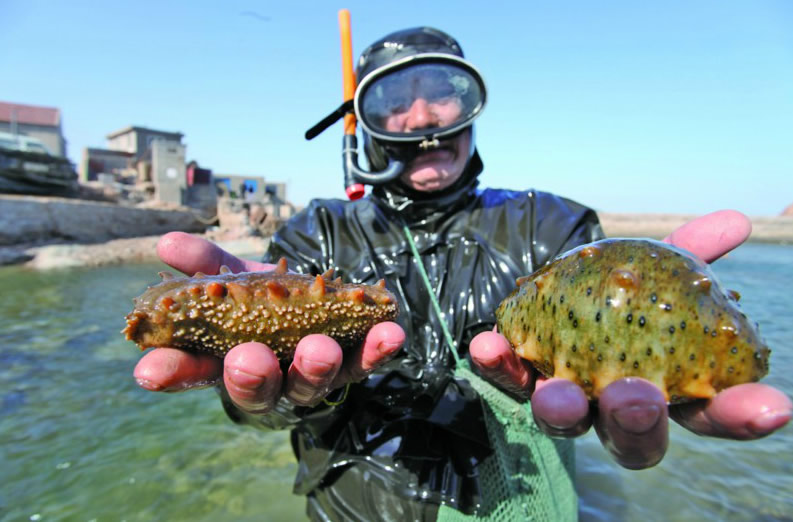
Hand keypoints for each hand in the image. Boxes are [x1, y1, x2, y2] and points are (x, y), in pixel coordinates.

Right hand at [133, 232, 404, 414]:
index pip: (192, 371)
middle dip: (252, 376)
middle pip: (256, 390)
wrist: (317, 309)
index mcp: (226, 360)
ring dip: (314, 366)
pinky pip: (363, 362)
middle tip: (250, 357)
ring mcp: (310, 377)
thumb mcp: (234, 279)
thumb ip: (206, 264)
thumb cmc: (263, 300)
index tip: (150, 370)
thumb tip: (168, 243)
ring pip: (311, 383)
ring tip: (319, 347)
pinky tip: (389, 332)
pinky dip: (376, 349)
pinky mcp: (350, 365)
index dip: (172, 372)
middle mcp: (268, 379)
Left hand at [470, 210, 791, 469]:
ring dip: (562, 409)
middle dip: (637, 423)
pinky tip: (487, 346)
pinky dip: (499, 365)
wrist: (562, 288)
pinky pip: (508, 379)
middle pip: (634, 437)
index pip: (713, 413)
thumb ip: (692, 252)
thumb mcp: (663, 267)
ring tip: (559, 395)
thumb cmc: (628, 288)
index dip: (741, 414)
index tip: (774, 407)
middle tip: (639, 399)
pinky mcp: (521, 381)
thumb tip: (735, 221)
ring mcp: (568, 400)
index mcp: (671, 387)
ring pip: (566, 421)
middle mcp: (617, 407)